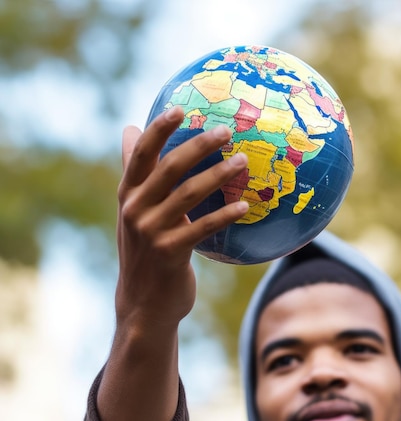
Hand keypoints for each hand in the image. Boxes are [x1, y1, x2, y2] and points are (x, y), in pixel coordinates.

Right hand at [115, 105, 248, 329]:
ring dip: (219, 174)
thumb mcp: (133, 213)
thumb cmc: (145, 253)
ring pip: (189, 193)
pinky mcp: (171, 253)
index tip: (179, 108)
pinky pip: (203, 227)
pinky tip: (245, 206)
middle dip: (199, 146)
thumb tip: (129, 129)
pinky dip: (225, 215)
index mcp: (128, 196)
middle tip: (226, 130)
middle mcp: (135, 210)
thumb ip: (136, 175)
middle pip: (169, 168)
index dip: (158, 130)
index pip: (140, 155)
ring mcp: (151, 232)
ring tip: (243, 161)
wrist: (143, 304)